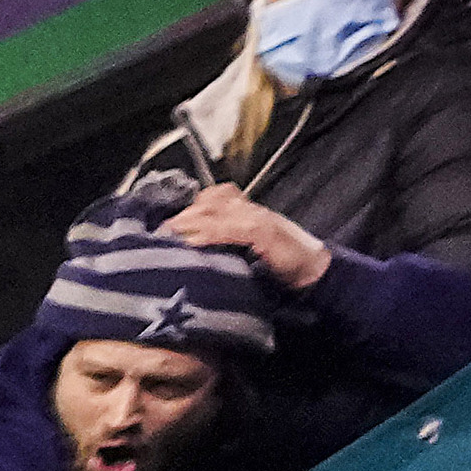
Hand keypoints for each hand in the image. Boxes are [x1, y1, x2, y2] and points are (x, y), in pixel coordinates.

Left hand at [165, 185, 331, 290]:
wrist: (312, 271)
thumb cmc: (280, 264)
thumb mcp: (246, 251)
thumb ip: (225, 244)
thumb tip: (192, 251)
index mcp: (245, 211)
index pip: (209, 199)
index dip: (185, 209)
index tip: (162, 225)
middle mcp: (248, 209)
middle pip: (206, 203)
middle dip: (181, 217)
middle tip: (158, 233)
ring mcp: (256, 218)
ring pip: (214, 213)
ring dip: (188, 224)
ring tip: (167, 237)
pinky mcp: (262, 231)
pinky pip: (229, 229)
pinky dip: (208, 235)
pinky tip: (191, 244)